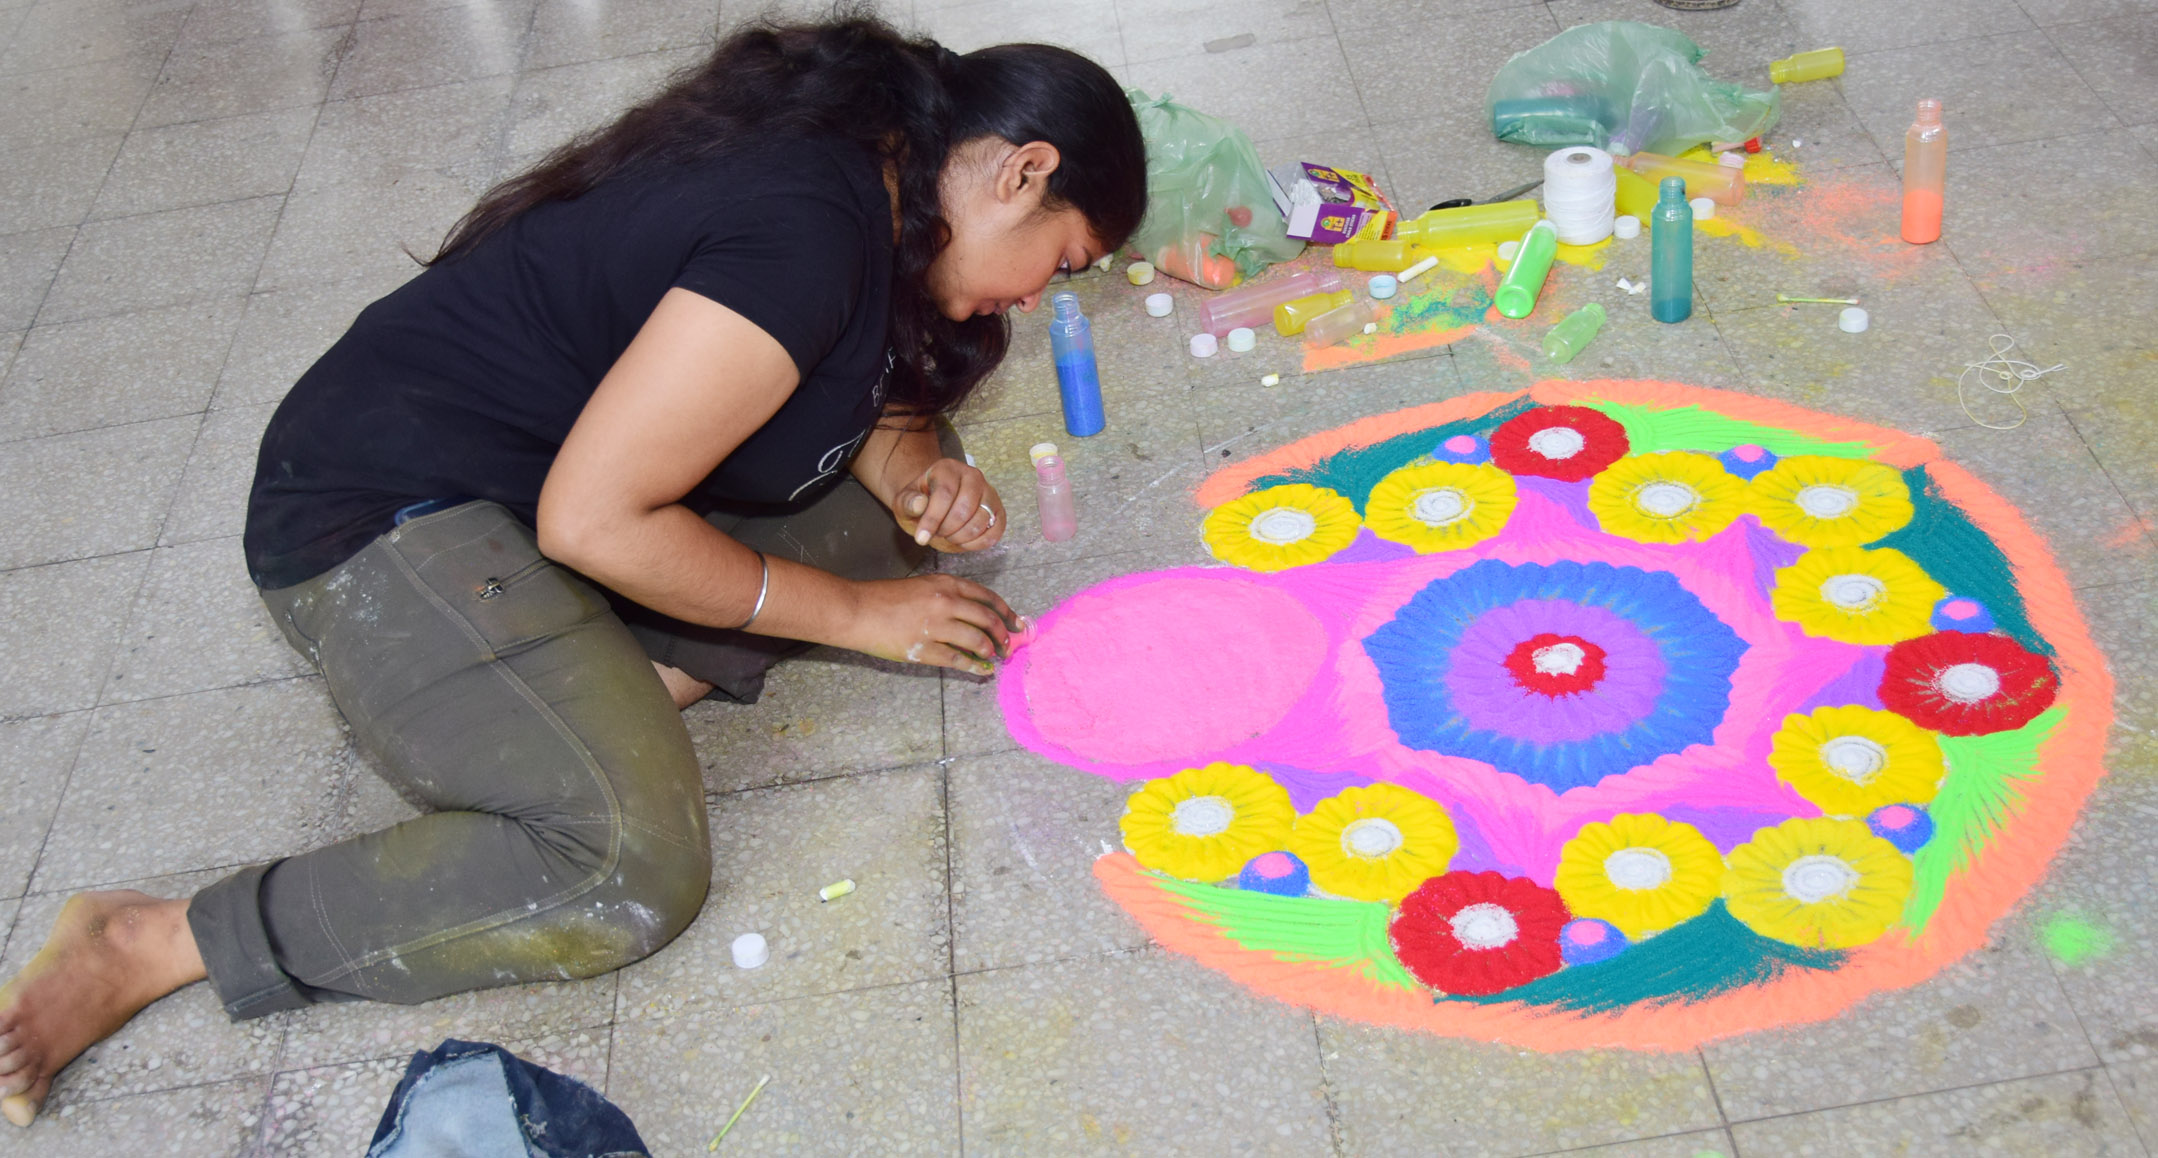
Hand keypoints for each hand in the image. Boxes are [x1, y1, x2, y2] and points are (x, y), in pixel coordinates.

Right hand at [847, 574, 1025, 674]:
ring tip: (994, 658)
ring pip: (978, 641)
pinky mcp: (925, 649)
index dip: (1005, 612)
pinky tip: (982, 671)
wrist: (856, 610)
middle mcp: (946, 602)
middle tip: (1008, 645)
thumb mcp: (922, 586)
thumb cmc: (884, 598)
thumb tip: (972, 616)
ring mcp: (936, 626)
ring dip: (990, 651)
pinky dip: (975, 667)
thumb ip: (948, 596)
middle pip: (987, 619)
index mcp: (946, 583)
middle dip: (1003, 635)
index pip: (986, 597)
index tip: (1016, 623)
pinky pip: (959, 660)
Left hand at [895, 458, 1004, 552]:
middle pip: (965, 509)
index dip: (933, 519)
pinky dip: (977, 543)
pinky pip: (994, 532)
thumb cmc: (920, 503)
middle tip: (937, 533)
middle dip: (947, 529)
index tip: (921, 538)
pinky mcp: (998, 511)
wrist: (935, 505)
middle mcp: (973, 476)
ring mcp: (989, 493)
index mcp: (948, 468)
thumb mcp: (904, 501)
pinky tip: (962, 541)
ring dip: (960, 537)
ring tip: (948, 535)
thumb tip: (919, 504)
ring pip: (980, 521)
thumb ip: (908, 502)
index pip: (945, 493)